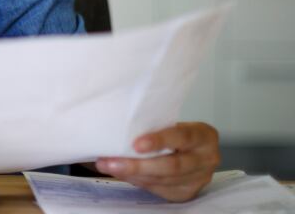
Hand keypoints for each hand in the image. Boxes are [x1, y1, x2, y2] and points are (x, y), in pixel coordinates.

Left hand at [95, 122, 219, 202]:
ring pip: (163, 180)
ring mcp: (199, 179)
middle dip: (138, 165)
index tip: (136, 144)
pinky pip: (159, 189)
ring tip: (108, 166)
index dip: (160, 141)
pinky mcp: (187, 192)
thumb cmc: (175, 131)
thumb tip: (116, 126)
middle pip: (172, 166)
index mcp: (204, 135)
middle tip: (111, 161)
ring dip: (132, 174)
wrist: (191, 149)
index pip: (183, 136)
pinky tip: (122, 174)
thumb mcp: (171, 123)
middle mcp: (206, 159)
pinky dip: (138, 181)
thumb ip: (154, 124)